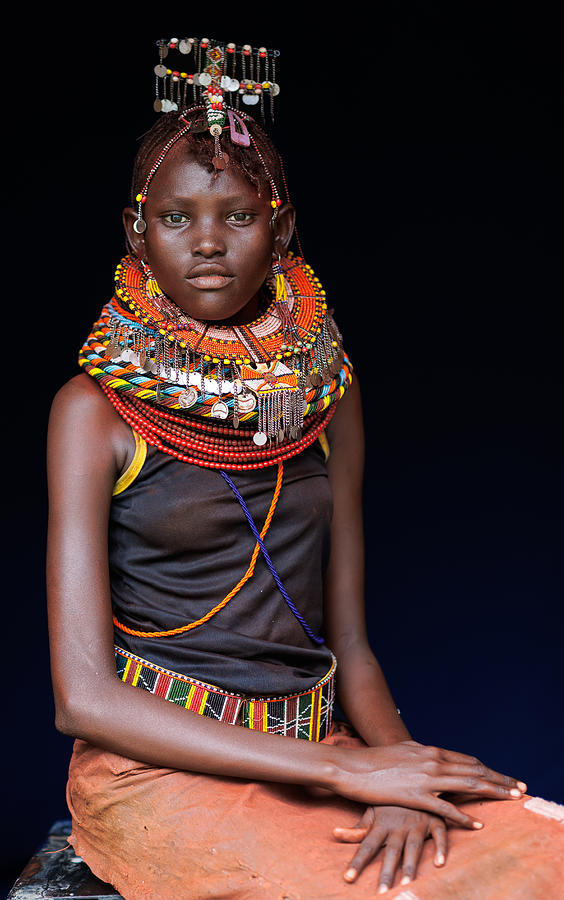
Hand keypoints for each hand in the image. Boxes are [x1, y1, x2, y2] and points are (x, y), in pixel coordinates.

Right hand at [330, 740, 526, 828]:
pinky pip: (445, 808)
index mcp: (429, 750)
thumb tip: (432, 754)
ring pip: (468, 784)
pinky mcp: (415, 795)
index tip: (505, 778)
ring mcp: (425, 777)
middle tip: (520, 788)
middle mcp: (432, 760)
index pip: (468, 760)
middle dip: (500, 780)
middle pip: (474, 770)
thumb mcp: (402, 750)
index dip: (489, 769)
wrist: (351, 766)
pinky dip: (464, 816)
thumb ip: (421, 754)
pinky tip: (477, 823)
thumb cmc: (375, 760)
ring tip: (511, 799)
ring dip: (493, 792)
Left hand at [333, 805, 446, 892]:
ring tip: (405, 884)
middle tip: (381, 893)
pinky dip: (440, 848)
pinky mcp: (435, 820)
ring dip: (410, 865)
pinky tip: (439, 864)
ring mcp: (417, 823)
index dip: (357, 862)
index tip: (348, 879)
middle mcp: (398, 825)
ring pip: (413, 846)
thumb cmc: (390, 801)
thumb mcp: (373, 812)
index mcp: (382, 824)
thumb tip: (334, 834)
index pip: (366, 846)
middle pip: (391, 851)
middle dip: (386, 872)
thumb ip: (358, 828)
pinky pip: (439, 835)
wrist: (414, 778)